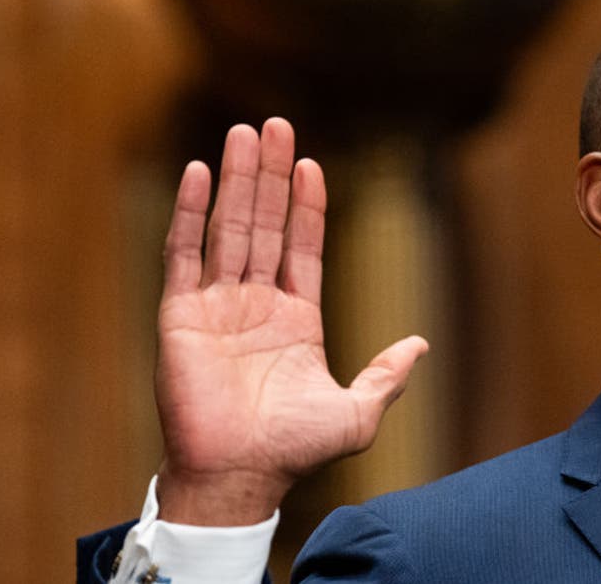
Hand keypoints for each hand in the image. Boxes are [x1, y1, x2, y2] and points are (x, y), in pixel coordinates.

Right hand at [154, 117, 426, 524]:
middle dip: (270, 174)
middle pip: (264, 224)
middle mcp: (255, 304)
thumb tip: (420, 344)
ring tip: (243, 131)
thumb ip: (387, 374)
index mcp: (296, 318)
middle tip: (274, 124)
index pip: (303, 246)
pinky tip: (198, 172)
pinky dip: (189, 212)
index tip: (312, 162)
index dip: (308, 206)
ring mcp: (216, 306)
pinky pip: (183, 254)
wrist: (240, 477)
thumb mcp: (358, 411)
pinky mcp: (179, 315)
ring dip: (236, 179)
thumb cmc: (295, 451)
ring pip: (228, 227)